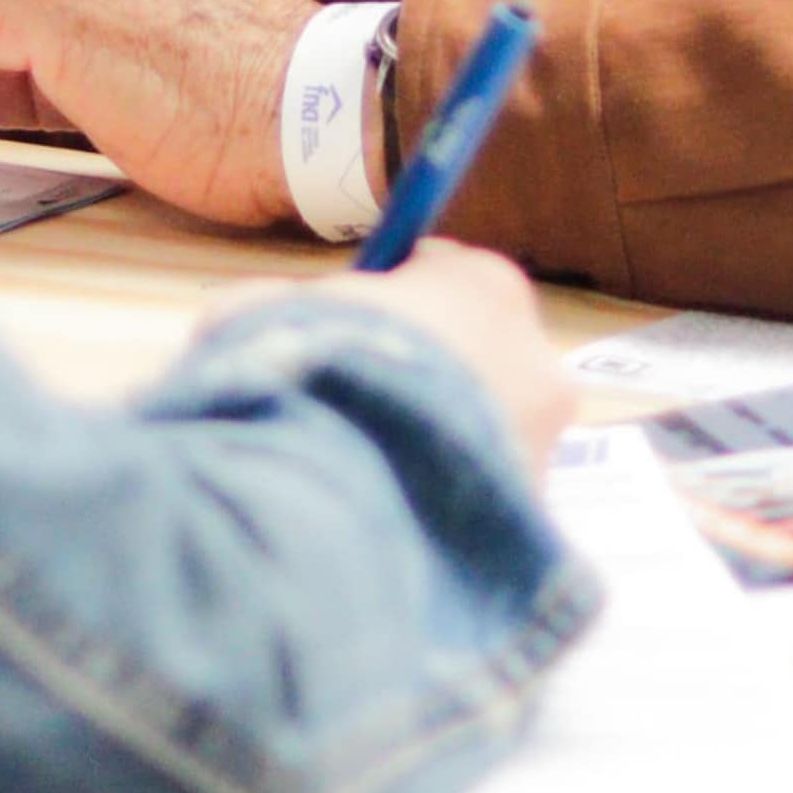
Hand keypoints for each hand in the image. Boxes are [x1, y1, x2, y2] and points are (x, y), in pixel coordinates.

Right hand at [204, 244, 573, 485]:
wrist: (347, 490)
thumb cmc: (314, 376)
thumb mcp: (264, 314)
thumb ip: (275, 310)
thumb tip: (250, 324)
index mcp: (486, 285)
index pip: (446, 272)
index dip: (392, 297)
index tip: (347, 324)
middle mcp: (537, 359)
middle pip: (477, 354)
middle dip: (426, 374)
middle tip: (353, 407)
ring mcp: (542, 444)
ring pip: (484, 432)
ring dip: (436, 446)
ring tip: (364, 476)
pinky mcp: (533, 520)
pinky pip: (481, 502)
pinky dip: (442, 508)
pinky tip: (386, 520)